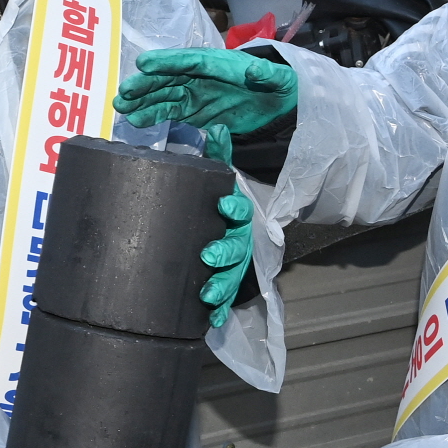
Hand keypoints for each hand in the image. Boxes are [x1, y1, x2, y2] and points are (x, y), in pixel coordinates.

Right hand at [114, 48, 297, 134]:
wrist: (279, 105)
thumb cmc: (279, 86)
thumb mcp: (280, 78)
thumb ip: (268, 74)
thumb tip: (255, 69)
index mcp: (219, 63)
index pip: (190, 61)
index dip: (167, 62)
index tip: (145, 63)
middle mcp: (201, 75)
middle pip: (169, 77)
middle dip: (146, 83)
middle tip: (124, 90)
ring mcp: (194, 93)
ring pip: (163, 94)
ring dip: (142, 100)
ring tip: (120, 106)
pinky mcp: (192, 111)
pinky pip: (169, 112)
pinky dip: (152, 115)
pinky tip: (136, 120)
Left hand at [199, 126, 253, 326]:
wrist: (223, 226)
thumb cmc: (214, 203)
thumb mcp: (216, 177)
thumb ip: (217, 154)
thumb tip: (217, 127)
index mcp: (236, 215)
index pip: (241, 210)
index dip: (233, 208)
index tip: (222, 206)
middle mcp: (239, 240)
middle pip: (237, 248)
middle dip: (225, 253)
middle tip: (208, 256)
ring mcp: (235, 265)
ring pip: (234, 276)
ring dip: (222, 286)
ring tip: (207, 294)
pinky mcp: (226, 284)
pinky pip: (228, 299)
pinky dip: (221, 310)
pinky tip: (211, 320)